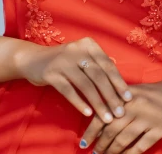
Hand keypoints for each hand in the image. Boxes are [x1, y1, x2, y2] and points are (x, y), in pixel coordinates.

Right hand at [15, 36, 132, 124]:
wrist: (32, 59)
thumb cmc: (62, 60)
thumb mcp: (80, 55)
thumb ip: (97, 61)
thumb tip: (116, 67)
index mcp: (87, 44)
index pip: (107, 64)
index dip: (118, 82)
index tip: (128, 98)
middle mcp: (76, 49)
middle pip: (98, 75)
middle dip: (111, 96)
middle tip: (120, 113)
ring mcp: (63, 61)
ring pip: (85, 84)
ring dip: (98, 103)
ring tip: (107, 118)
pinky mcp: (51, 73)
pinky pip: (68, 90)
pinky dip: (79, 102)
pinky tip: (88, 114)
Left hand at [79, 77, 161, 152]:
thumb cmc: (153, 93)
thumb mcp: (134, 92)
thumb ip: (117, 101)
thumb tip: (96, 118)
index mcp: (126, 96)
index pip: (103, 114)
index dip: (91, 130)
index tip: (83, 142)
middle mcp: (135, 106)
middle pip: (111, 129)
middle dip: (100, 145)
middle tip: (94, 153)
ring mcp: (148, 118)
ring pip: (123, 140)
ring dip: (112, 152)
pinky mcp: (160, 129)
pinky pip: (140, 147)